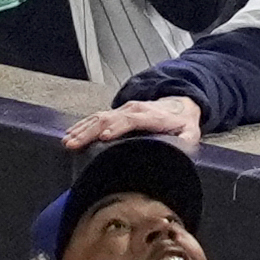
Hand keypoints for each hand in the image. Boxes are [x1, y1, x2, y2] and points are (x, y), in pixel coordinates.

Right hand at [65, 96, 203, 149]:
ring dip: (82, 129)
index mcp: (152, 116)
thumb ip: (187, 143)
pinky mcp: (117, 113)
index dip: (118, 128)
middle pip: (109, 118)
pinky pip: (96, 117)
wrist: (180, 105)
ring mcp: (124, 110)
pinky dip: (82, 125)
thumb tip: (180, 154)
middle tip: (75, 143)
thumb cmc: (183, 124)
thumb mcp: (191, 133)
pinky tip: (71, 134)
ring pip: (99, 117)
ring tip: (68, 142)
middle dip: (90, 131)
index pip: (132, 120)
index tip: (104, 137)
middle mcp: (134, 110)